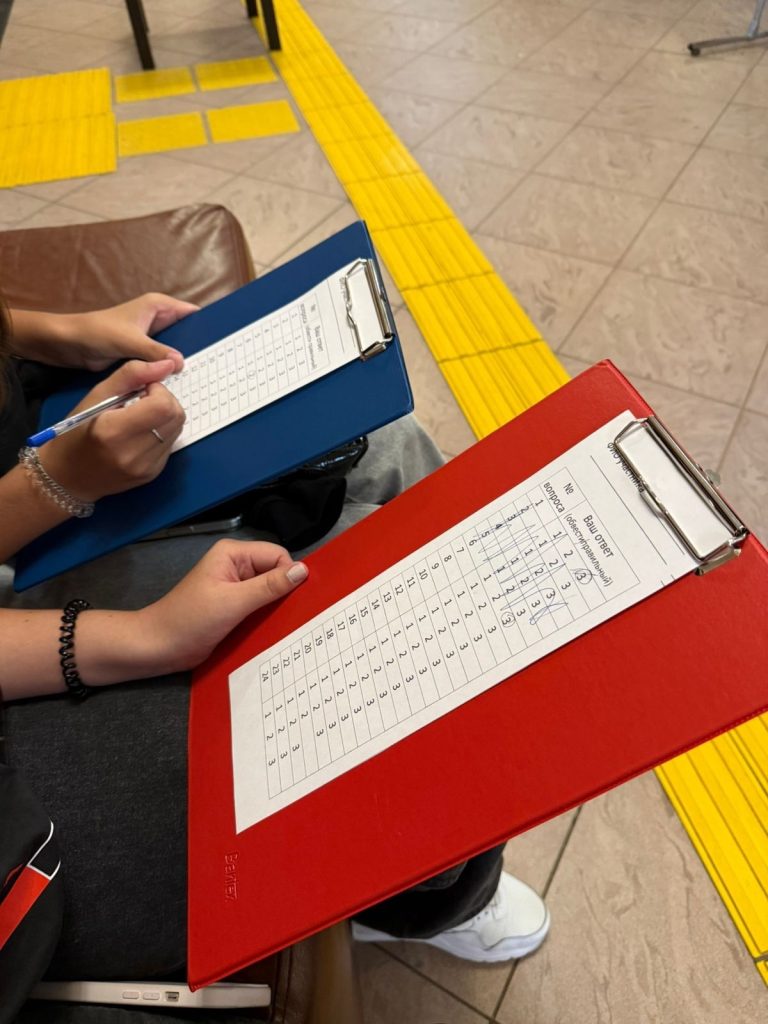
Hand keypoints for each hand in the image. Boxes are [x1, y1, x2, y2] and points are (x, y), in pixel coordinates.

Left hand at [11, 293, 197, 370]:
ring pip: (175, 349)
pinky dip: (169, 369)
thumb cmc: (98, 333)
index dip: (207, 327)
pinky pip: (163, 360)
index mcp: (158, 306)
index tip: (223, 343)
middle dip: (197, 347)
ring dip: (183, 361)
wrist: (71, 344)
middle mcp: (158, 319)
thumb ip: (156, 352)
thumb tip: (181, 362)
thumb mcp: (131, 341)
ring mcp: (151, 337)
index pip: (192, 314)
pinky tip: (181, 382)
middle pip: (186, 333)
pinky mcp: (143, 352)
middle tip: (215, 366)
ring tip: (203, 376)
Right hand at [40, 359, 184, 501]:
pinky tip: (141, 433)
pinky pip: (171, 443)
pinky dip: (162, 432)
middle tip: (142, 402)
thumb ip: (131, 375)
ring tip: (140, 417)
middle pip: (176, 415)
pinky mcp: (154, 474)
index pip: (163, 405)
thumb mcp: (96, 396)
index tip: (142, 390)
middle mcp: (133, 454)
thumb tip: (167, 364)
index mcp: (114, 431)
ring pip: (178, 428)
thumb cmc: (76, 431)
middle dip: (164, 400)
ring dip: (165, 416)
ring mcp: (146, 468)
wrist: (69, 476)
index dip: (158, 390)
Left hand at [140, 540, 309, 671]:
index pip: (278, 556)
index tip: (294, 601)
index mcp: (234, 554)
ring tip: (282, 624)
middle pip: (276, 572)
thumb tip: (304, 570)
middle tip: (292, 615)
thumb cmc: (190, 620)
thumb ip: (269, 586)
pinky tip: (272, 629)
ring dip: (276, 607)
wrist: (160, 647)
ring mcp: (236, 587)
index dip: (288, 576)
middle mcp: (237, 566)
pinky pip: (261, 606)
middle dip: (284, 592)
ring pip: (270, 591)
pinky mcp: (235, 606)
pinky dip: (267, 617)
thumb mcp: (233, 602)